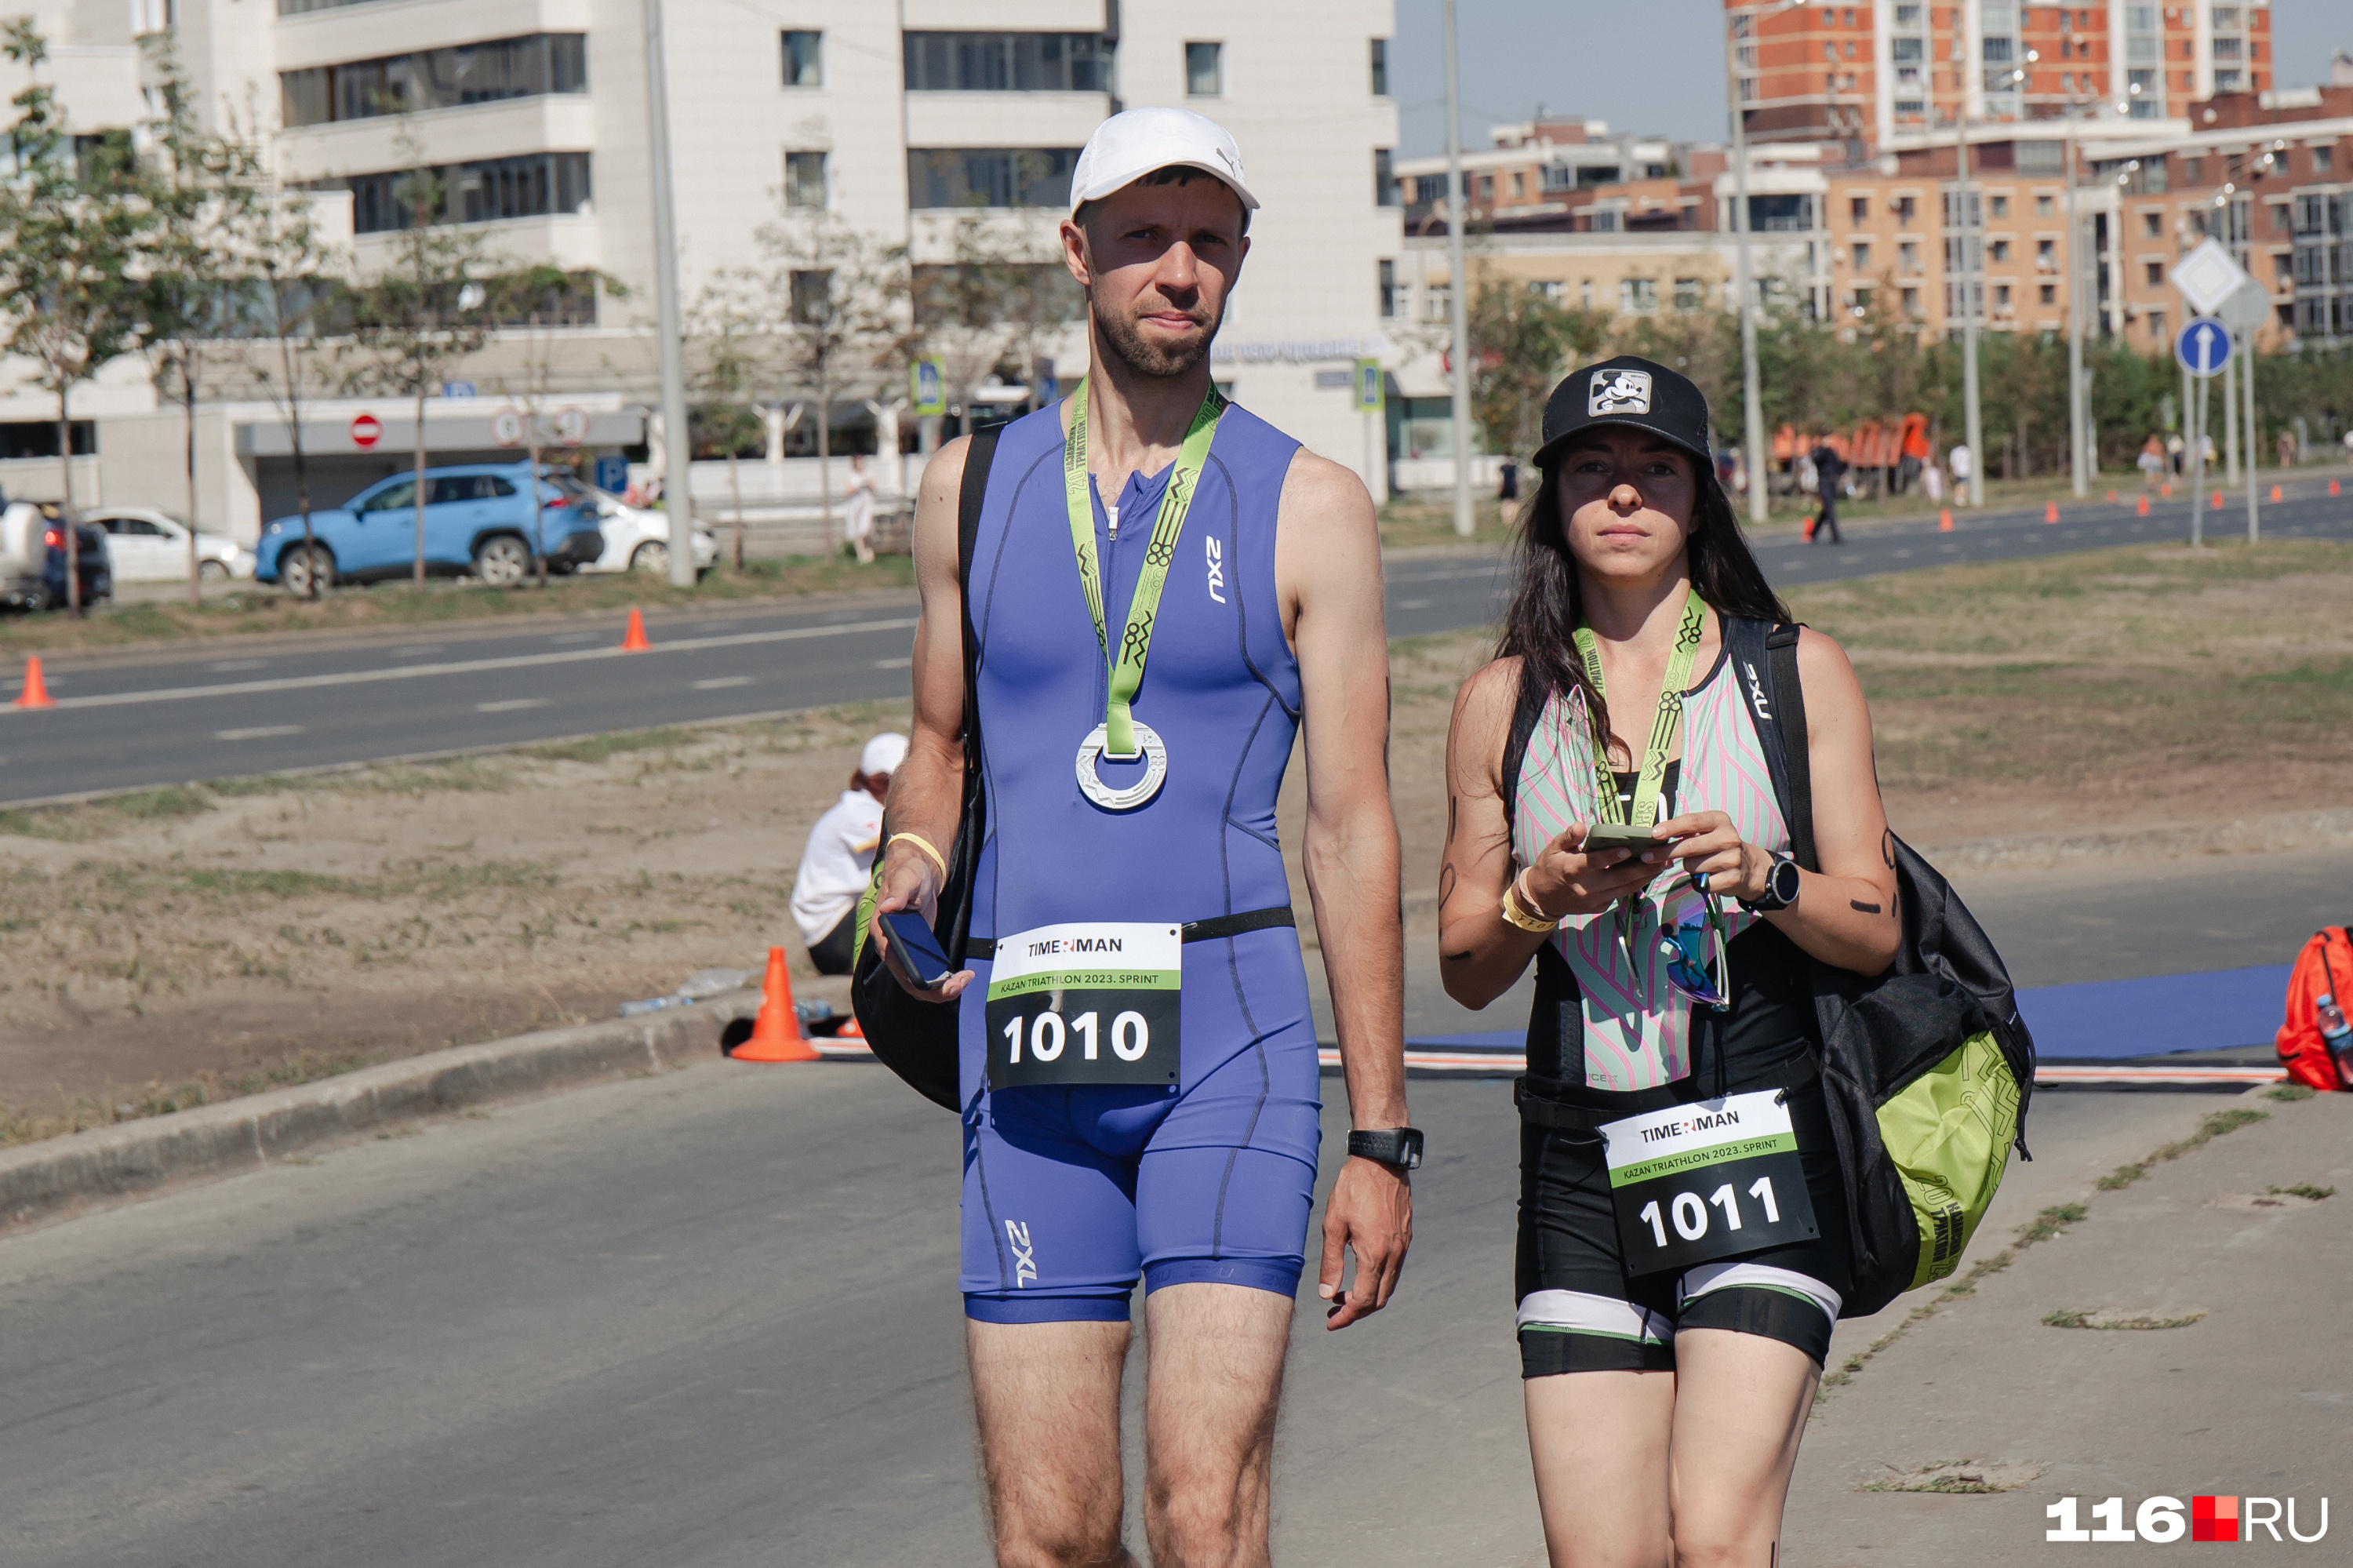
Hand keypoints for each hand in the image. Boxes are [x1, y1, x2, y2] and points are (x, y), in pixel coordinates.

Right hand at [871, 840, 973, 1002]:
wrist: (917, 871)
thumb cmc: (909, 873)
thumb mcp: (906, 878)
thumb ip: (898, 892)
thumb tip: (888, 906)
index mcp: (882, 933)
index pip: (896, 966)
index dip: (917, 978)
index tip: (941, 980)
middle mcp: (890, 948)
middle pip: (908, 981)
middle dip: (934, 990)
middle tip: (959, 984)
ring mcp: (903, 952)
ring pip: (918, 982)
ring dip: (941, 989)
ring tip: (964, 980)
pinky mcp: (917, 951)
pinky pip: (927, 974)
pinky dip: (943, 980)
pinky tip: (961, 975)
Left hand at [1318, 1154, 1412, 1328]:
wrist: (1381, 1160)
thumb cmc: (1353, 1189)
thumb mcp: (1334, 1224)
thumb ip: (1331, 1262)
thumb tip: (1327, 1293)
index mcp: (1375, 1254)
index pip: (1364, 1300)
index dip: (1347, 1316)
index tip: (1331, 1322)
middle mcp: (1394, 1254)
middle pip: (1379, 1299)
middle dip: (1357, 1310)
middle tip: (1334, 1309)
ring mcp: (1403, 1246)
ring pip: (1388, 1285)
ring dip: (1368, 1295)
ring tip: (1343, 1292)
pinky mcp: (1406, 1236)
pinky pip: (1394, 1269)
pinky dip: (1378, 1279)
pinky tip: (1360, 1271)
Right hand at [1520, 821, 1667, 920]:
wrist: (1542, 899)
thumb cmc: (1550, 868)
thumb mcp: (1552, 849)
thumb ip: (1567, 837)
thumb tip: (1580, 826)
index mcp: (1572, 869)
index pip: (1594, 863)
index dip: (1611, 857)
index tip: (1628, 849)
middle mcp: (1585, 887)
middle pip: (1618, 878)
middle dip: (1641, 868)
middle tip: (1660, 857)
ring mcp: (1593, 899)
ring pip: (1624, 889)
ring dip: (1644, 877)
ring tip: (1662, 865)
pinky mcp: (1599, 907)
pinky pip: (1620, 895)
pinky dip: (1634, 885)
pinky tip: (1647, 875)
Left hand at [1653, 810, 1768, 902]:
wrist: (1750, 867)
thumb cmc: (1718, 846)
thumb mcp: (1707, 831)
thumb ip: (1686, 831)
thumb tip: (1656, 836)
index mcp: (1720, 820)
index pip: (1692, 822)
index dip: (1671, 827)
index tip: (1654, 834)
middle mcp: (1729, 838)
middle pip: (1689, 846)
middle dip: (1665, 852)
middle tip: (1648, 856)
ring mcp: (1732, 859)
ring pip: (1692, 866)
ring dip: (1688, 867)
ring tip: (1699, 865)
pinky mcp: (1732, 879)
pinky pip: (1701, 883)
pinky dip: (1697, 882)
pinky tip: (1706, 877)